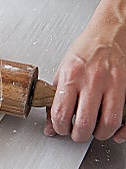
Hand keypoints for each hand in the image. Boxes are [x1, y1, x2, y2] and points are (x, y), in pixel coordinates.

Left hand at [44, 18, 125, 143]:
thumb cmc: (85, 51)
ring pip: (108, 123)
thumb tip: (50, 126)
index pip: (61, 113)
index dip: (60, 128)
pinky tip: (114, 130)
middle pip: (84, 123)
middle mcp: (91, 80)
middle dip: (78, 136)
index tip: (61, 128)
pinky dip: (121, 129)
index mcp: (71, 77)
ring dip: (99, 134)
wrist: (109, 32)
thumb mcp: (62, 72)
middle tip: (77, 134)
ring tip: (94, 131)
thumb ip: (55, 100)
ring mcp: (112, 83)